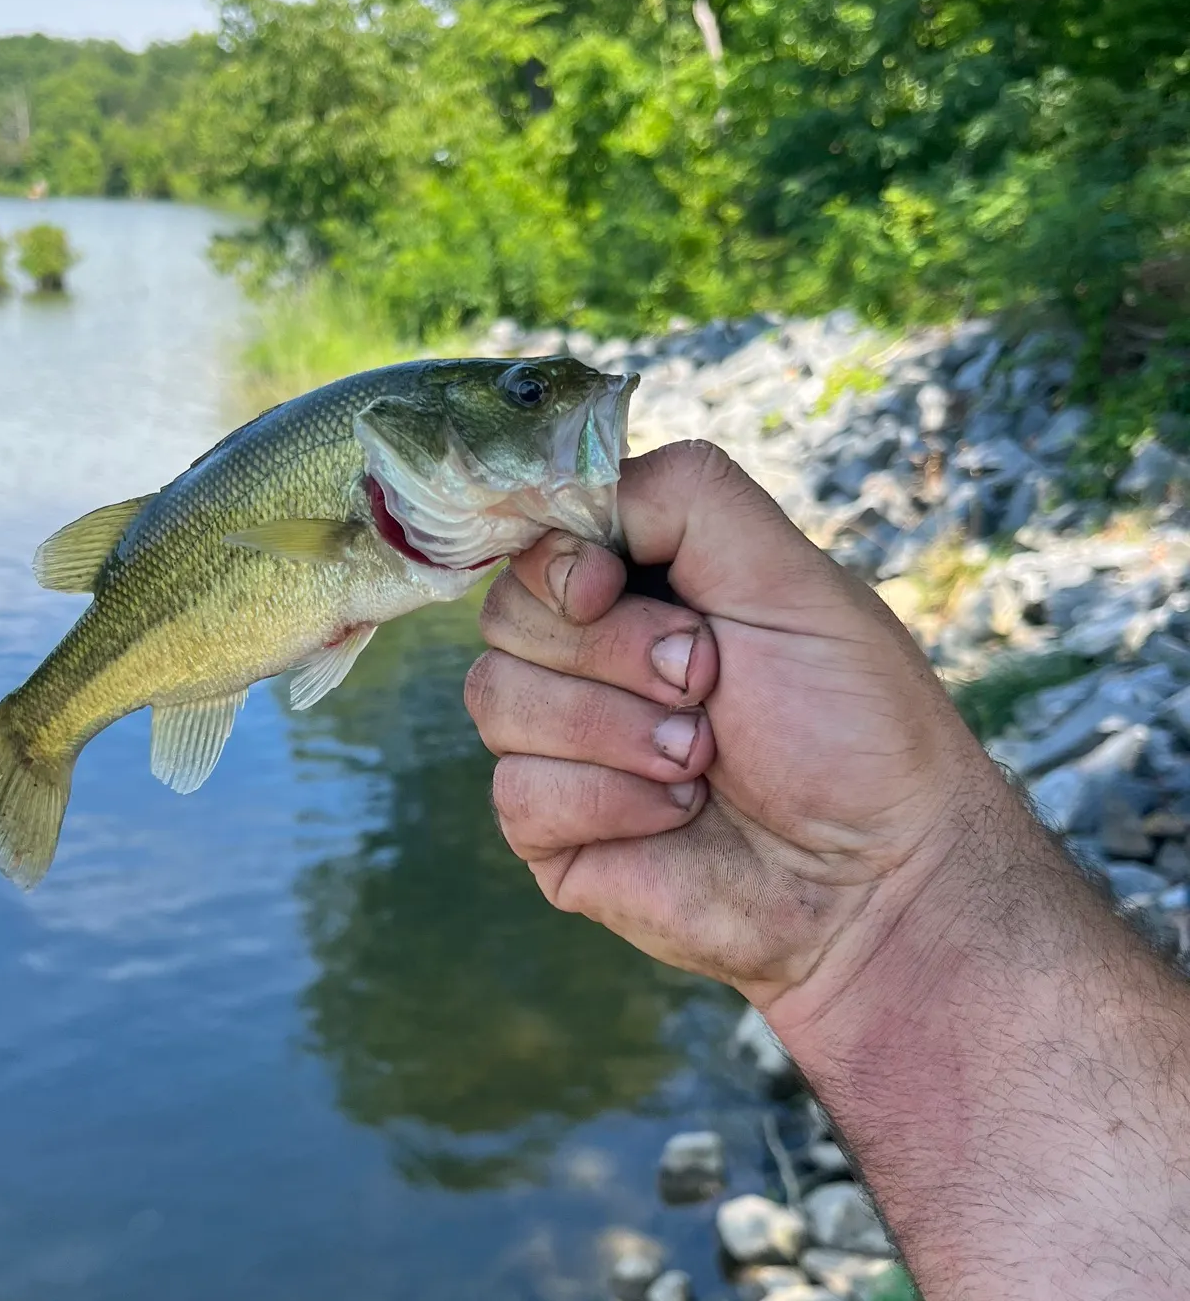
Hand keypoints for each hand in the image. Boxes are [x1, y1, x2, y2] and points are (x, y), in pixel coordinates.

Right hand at [465, 440, 1005, 1014]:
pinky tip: (676, 818)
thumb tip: (570, 495)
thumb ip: (686, 497)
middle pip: (506, 613)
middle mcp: (589, 657)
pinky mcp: (551, 829)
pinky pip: (517, 792)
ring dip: (616, 730)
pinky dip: (608, 801)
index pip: (537, 539)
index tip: (608, 587)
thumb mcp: (790, 576)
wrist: (878, 877)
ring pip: (496, 698)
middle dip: (613, 651)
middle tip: (706, 684)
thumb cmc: (851, 723)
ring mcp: (563, 744)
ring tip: (702, 762)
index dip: (559, 561)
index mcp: (640, 587)